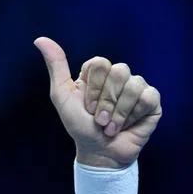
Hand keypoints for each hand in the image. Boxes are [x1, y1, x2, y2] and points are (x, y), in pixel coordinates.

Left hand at [34, 37, 161, 168]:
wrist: (98, 153)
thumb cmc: (80, 127)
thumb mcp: (62, 97)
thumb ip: (56, 67)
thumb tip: (40, 40)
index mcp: (98, 73)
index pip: (100, 63)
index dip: (94, 88)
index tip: (87, 107)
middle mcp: (119, 77)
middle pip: (118, 72)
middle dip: (106, 102)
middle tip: (99, 120)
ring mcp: (137, 87)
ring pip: (133, 85)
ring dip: (118, 113)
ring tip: (111, 127)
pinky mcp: (152, 101)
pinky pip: (148, 97)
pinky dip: (133, 116)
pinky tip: (128, 125)